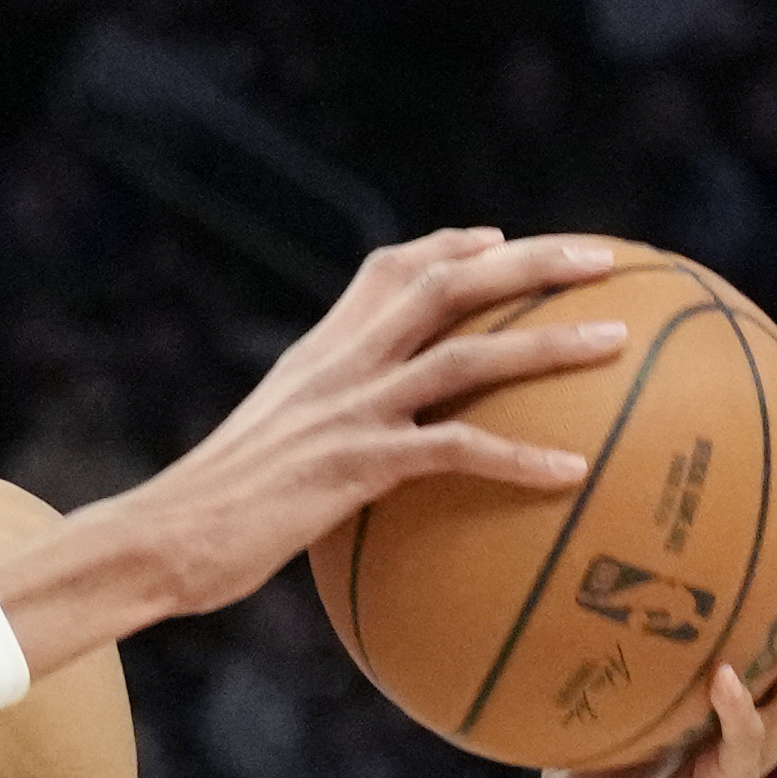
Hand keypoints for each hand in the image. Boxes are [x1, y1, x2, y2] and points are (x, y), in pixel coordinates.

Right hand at [60, 232, 627, 631]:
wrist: (159, 537)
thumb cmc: (206, 514)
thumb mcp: (260, 452)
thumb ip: (313, 434)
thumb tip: (348, 466)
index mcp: (316, 355)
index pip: (387, 270)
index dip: (450, 247)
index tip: (499, 240)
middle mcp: (338, 366)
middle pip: (446, 284)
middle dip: (529, 262)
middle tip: (603, 259)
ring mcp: (348, 411)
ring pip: (466, 354)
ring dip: (548, 344)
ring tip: (616, 342)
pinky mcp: (354, 464)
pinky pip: (456, 450)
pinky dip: (519, 459)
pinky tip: (572, 476)